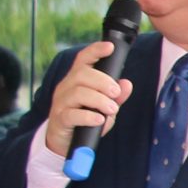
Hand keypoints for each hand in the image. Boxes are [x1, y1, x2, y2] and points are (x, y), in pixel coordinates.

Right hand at [43, 39, 133, 159]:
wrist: (65, 141)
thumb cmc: (85, 118)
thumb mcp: (104, 107)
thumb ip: (116, 96)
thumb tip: (127, 83)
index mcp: (77, 79)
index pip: (83, 59)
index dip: (96, 51)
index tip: (110, 47)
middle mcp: (67, 87)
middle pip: (82, 74)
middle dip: (103, 81)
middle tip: (116, 92)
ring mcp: (61, 103)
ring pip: (78, 93)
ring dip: (99, 99)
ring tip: (112, 108)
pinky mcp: (60, 119)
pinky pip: (72, 114)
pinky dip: (88, 116)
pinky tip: (100, 120)